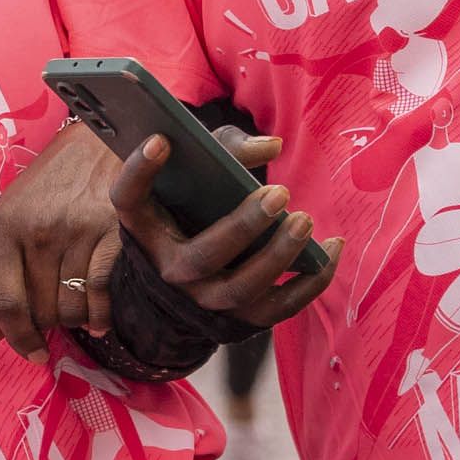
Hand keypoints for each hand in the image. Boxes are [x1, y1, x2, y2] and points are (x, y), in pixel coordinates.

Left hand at [0, 122, 126, 354]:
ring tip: (77, 308)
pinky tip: (99, 317)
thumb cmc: (49, 189)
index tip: (32, 354)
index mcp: (4, 227)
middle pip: (42, 310)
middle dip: (49, 324)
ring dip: (76, 319)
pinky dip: (101, 315)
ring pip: (73, 307)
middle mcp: (38, 229)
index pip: (5, 302)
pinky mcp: (114, 230)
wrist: (97, 142)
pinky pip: (103, 293)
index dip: (17, 338)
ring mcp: (77, 229)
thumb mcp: (13, 226)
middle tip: (57, 316)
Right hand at [106, 129, 339, 326]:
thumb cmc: (191, 210)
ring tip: (304, 220)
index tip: (160, 140)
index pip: (127, 199)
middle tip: (277, 193)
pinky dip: (311, 281)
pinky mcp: (243, 319)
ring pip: (242, 289)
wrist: (188, 278)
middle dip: (242, 226)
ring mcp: (206, 301)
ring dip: (278, 256)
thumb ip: (225, 150)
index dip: (138, 171)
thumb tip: (272, 146)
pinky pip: (280, 308)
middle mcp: (171, 270)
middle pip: (203, 257)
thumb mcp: (194, 176)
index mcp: (146, 229)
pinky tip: (333, 249)